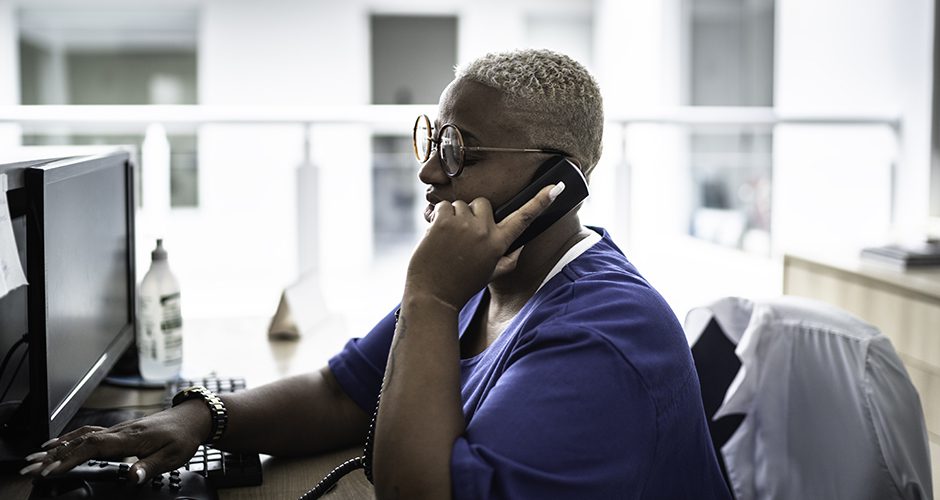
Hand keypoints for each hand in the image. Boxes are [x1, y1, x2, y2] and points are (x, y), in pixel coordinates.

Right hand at [19, 400, 209, 483]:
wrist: (192, 418)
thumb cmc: (183, 437)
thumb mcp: (172, 456)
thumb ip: (150, 466)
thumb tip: (132, 477)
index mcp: (130, 438)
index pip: (93, 447)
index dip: (71, 458)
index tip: (52, 469)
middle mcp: (119, 432)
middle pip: (79, 441)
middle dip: (53, 455)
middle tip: (30, 468)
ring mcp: (117, 430)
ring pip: (81, 436)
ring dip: (57, 447)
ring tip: (34, 458)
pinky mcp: (119, 431)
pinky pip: (89, 433)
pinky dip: (70, 438)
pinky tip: (58, 444)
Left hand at [405, 183, 562, 309]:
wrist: (433, 295)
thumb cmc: (462, 285)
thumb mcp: (491, 274)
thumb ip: (509, 259)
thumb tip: (521, 244)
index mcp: (500, 244)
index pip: (524, 218)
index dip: (541, 201)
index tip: (556, 187)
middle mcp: (485, 231)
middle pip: (484, 203)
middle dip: (473, 214)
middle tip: (463, 236)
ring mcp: (464, 225)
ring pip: (461, 204)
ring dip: (453, 217)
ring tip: (447, 240)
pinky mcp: (444, 221)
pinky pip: (443, 206)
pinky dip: (437, 217)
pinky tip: (436, 236)